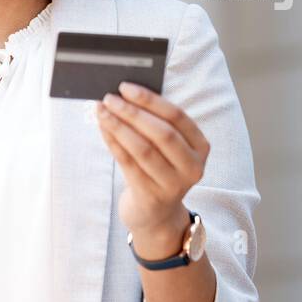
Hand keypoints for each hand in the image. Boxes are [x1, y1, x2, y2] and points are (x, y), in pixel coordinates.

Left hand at [96, 81, 209, 242]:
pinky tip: (103, 129)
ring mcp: (173, 185)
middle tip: (109, 98)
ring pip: (143, 149)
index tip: (125, 87)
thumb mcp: (167, 148)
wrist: (155, 214)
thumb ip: (155, 123)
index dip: (150, 100)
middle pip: (161, 133)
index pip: (177, 117)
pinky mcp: (151, 197)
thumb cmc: (158, 169)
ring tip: (101, 112)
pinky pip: (128, 164)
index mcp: (200, 147)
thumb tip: (125, 94)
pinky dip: (113, 143)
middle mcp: (192, 167)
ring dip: (118, 126)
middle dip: (132, 112)